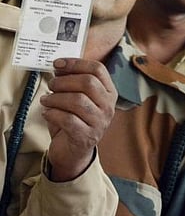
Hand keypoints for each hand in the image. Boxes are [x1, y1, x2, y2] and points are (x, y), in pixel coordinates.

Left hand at [40, 58, 116, 181]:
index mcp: (109, 92)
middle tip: (51, 85)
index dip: (76, 63)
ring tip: (46, 100)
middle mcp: (108, 106)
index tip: (58, 63)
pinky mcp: (86, 136)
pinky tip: (47, 113)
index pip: (98, 70)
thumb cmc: (75, 121)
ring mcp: (99, 122)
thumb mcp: (78, 99)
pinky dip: (53, 114)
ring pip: (77, 101)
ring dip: (56, 98)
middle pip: (88, 83)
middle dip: (64, 81)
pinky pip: (67, 119)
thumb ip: (72, 82)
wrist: (74, 152)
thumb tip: (59, 66)